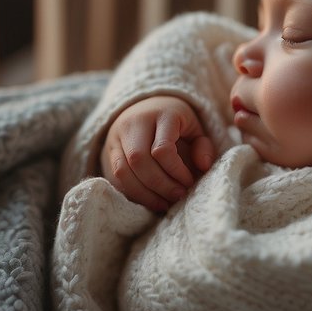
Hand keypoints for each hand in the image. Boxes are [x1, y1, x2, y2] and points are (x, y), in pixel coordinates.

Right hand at [100, 96, 215, 211]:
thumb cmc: (176, 122)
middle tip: (178, 196)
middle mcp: (133, 123)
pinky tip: (150, 201)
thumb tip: (203, 166)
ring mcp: (116, 136)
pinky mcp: (108, 150)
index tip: (189, 181)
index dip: (176, 171)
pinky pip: (115, 177)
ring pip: (123, 170)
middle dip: (160, 185)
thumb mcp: (195, 128)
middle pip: (139, 160)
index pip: (162, 148)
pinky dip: (133, 193)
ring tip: (164, 204)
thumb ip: (203, 147)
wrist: (146, 106)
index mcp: (160, 114)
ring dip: (145, 193)